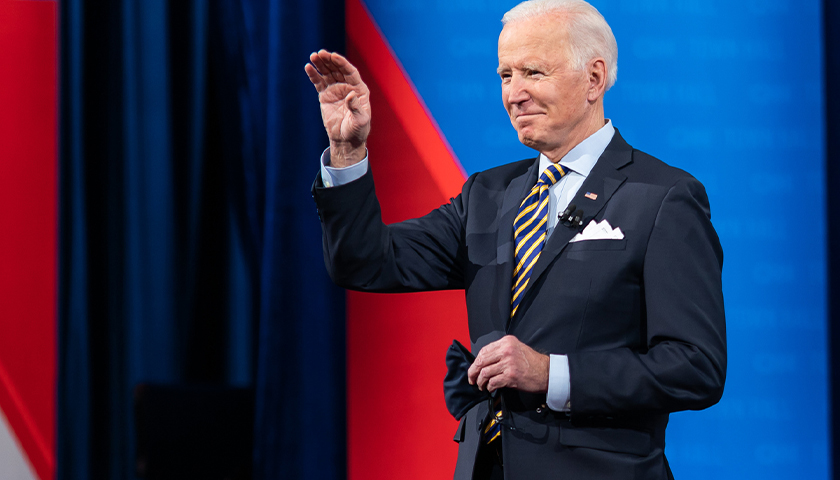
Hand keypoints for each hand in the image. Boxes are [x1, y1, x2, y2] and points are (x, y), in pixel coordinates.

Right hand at [304, 50, 370, 166]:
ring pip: (327, 73)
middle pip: (337, 69)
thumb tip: (351, 94)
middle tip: (320, 53)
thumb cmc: (357, 130)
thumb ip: (356, 107)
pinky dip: (313, 75)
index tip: (333, 56)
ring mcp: (335, 90)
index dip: (342, 63)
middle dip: (329, 61)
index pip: (350, 71)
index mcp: (359, 89)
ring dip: (321, 64)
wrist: (346, 140)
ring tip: (313, 56)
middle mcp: (347, 86)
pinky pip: (319, 82)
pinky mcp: (325, 95)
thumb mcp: (360, 120)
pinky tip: (308, 67)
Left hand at [467, 335, 548, 393]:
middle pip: (481, 361)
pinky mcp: (510, 376)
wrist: (547, 372)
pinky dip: (489, 387)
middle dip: (473, 372)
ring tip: (481, 386)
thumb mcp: (516, 348)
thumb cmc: (533, 362)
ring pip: (485, 373)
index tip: (474, 368)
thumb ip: (501, 351)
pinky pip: (493, 382)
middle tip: (472, 379)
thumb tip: (484, 361)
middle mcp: (506, 350)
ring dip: (481, 382)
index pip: (484, 350)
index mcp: (507, 342)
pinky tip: (490, 389)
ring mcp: (508, 363)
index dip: (476, 361)